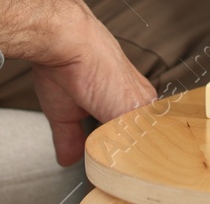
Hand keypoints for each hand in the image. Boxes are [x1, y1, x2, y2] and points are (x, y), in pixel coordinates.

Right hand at [0, 0, 155, 165]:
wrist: (65, 38)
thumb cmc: (63, 63)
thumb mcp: (64, 111)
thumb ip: (70, 136)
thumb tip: (66, 157)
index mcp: (126, 100)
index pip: (138, 133)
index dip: (130, 148)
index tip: (122, 161)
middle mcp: (139, 101)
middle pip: (146, 140)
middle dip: (135, 158)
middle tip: (129, 170)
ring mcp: (141, 106)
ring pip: (147, 143)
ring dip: (133, 158)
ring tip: (121, 165)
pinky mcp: (137, 108)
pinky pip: (142, 144)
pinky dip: (131, 157)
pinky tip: (121, 161)